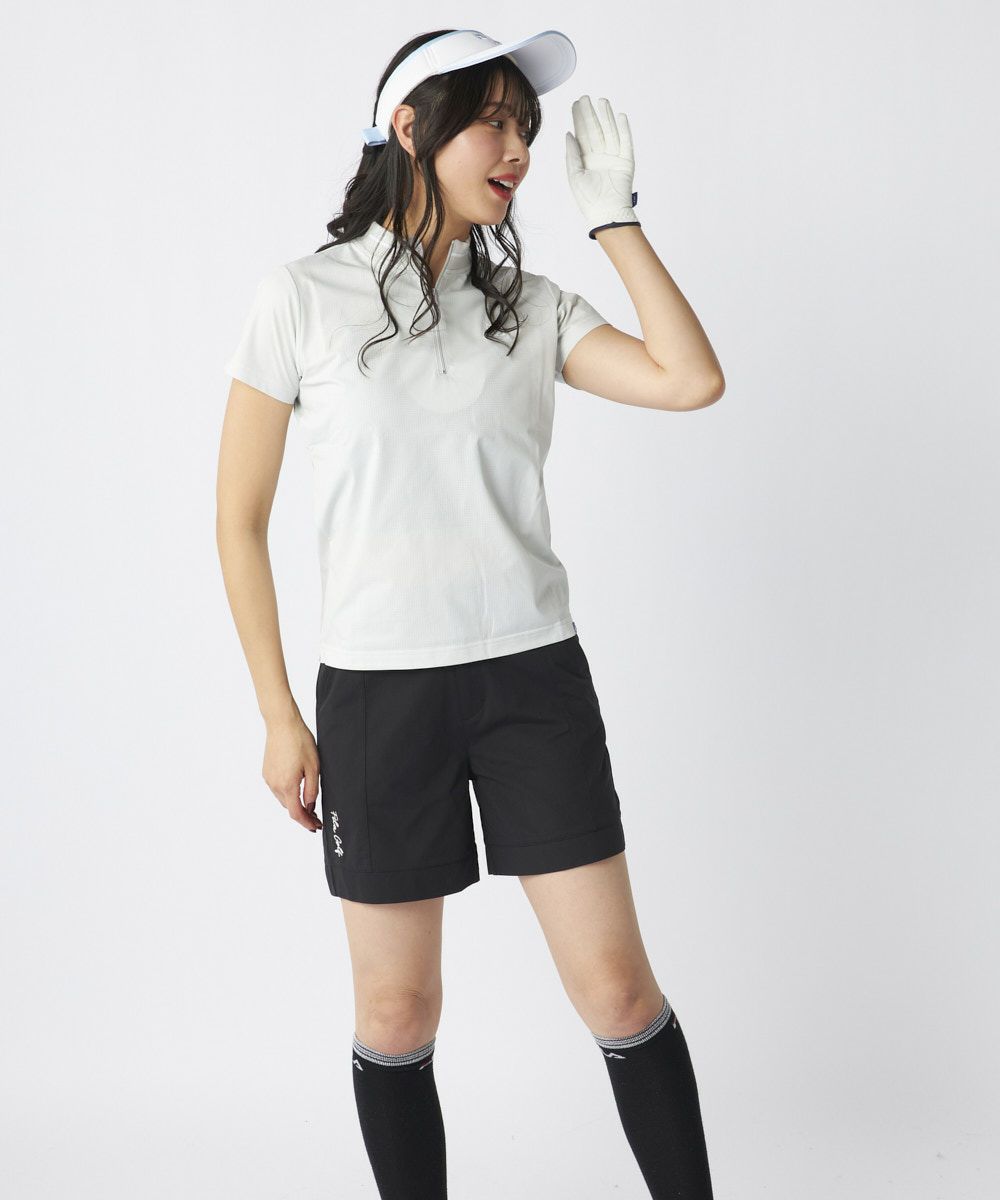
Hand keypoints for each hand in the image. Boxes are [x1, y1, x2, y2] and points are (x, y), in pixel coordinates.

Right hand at [262, 713, 321, 831]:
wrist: (282, 724)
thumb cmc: (299, 741)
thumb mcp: (314, 767)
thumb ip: (312, 790)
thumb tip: (310, 807)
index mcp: (287, 785)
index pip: (297, 813)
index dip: (307, 823)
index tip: (316, 827)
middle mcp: (274, 785)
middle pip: (289, 808)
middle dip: (303, 815)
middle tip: (316, 817)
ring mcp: (268, 779)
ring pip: (282, 799)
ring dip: (294, 804)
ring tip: (309, 804)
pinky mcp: (266, 772)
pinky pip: (277, 789)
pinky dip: (287, 794)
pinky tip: (297, 789)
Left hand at [565, 95, 638, 238]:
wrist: (606, 214)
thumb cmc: (589, 200)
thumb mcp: (574, 176)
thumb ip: (572, 154)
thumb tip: (568, 134)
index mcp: (586, 160)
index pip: (582, 135)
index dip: (579, 120)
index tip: (575, 105)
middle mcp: (600, 156)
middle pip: (595, 130)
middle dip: (590, 114)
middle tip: (585, 98)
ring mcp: (614, 157)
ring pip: (610, 132)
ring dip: (606, 117)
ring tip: (602, 101)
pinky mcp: (626, 162)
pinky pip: (625, 142)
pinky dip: (623, 129)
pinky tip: (619, 116)